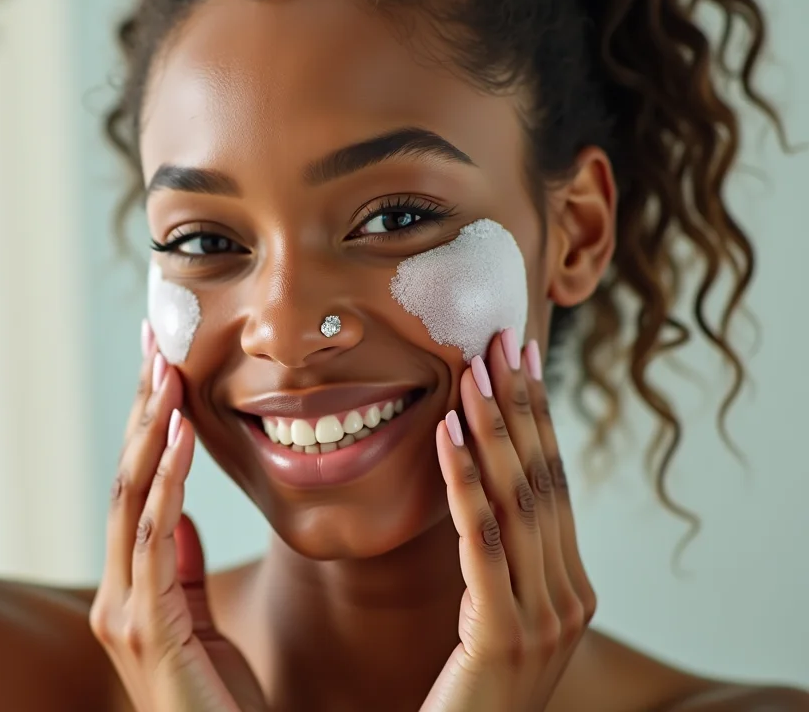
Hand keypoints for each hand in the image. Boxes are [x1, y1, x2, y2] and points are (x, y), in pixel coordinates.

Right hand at [90, 322, 267, 711]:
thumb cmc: (223, 705)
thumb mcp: (202, 626)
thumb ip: (181, 573)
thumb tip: (174, 515)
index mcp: (131, 590)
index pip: (137, 489)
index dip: (148, 425)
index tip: (161, 365)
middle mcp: (117, 595)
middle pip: (127, 480)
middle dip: (142, 409)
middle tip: (157, 341)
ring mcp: (126, 612)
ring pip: (132, 499)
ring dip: (152, 430)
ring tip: (169, 371)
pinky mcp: (147, 629)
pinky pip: (153, 538)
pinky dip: (167, 479)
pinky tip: (182, 432)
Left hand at [423, 329, 596, 711]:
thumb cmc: (468, 692)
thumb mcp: (494, 620)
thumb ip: (502, 567)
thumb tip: (483, 501)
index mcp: (570, 590)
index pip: (554, 486)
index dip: (537, 420)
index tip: (520, 361)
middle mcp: (568, 599)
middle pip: (543, 481)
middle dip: (520, 406)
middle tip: (501, 339)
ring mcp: (542, 618)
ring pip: (517, 501)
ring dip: (493, 427)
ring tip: (472, 368)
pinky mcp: (503, 633)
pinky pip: (482, 541)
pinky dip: (463, 482)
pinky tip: (444, 434)